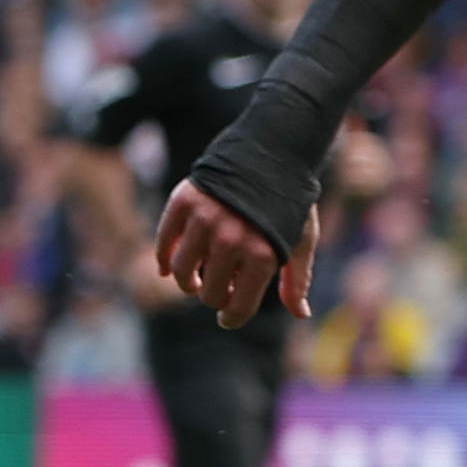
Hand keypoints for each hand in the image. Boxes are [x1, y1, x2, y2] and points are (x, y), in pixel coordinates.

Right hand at [154, 182, 318, 327]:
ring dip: (187, 281)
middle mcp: (232, 239)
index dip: (231, 319)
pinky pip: (165, 241)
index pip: (237, 307)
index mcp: (262, 254)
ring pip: (182, 270)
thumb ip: (297, 279)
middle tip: (218, 289)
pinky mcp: (185, 200)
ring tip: (195, 280)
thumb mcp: (302, 239)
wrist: (274, 148)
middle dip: (213, 296)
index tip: (227, 318)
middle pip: (208, 293)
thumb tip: (302, 314)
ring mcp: (206, 219)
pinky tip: (168, 267)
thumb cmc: (291, 200)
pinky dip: (164, 257)